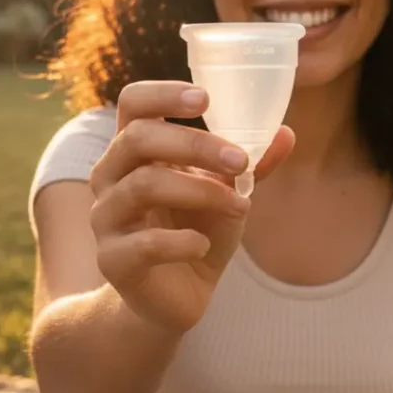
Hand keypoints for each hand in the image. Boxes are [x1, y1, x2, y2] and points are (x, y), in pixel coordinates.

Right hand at [88, 81, 293, 334]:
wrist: (175, 297)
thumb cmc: (196, 233)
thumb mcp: (227, 194)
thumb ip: (249, 166)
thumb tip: (286, 134)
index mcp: (134, 151)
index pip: (133, 104)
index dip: (163, 94)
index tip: (205, 99)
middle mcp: (110, 177)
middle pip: (137, 139)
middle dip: (194, 145)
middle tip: (239, 161)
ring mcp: (106, 218)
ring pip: (142, 186)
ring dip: (200, 191)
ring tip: (239, 206)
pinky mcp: (112, 260)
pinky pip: (144, 243)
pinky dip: (182, 242)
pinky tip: (204, 244)